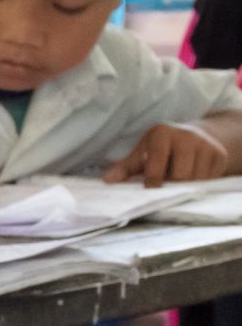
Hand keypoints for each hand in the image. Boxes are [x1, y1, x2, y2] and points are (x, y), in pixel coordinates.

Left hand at [105, 122, 229, 186]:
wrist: (194, 136)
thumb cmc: (160, 148)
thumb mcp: (142, 152)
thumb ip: (126, 167)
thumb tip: (107, 181)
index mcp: (161, 134)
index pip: (156, 165)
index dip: (153, 182)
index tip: (150, 191)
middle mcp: (186, 136)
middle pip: (180, 176)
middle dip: (172, 186)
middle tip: (166, 186)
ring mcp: (205, 144)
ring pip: (196, 180)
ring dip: (185, 187)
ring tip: (178, 180)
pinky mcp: (219, 154)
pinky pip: (209, 180)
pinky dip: (199, 184)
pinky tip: (192, 177)